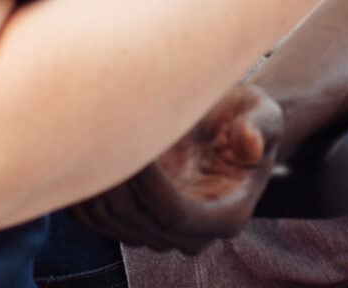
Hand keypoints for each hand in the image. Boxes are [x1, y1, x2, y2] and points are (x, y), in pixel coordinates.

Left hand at [72, 84, 283, 253]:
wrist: (228, 128)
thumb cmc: (247, 118)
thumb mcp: (264, 114)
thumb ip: (260, 127)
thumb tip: (249, 143)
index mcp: (228, 215)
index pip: (174, 214)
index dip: (147, 183)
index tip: (136, 140)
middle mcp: (193, 234)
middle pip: (137, 221)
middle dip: (116, 177)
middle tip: (105, 127)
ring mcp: (161, 234)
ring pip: (111, 222)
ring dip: (96, 181)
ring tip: (96, 131)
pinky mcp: (135, 224)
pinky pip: (96, 219)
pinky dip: (84, 188)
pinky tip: (87, 149)